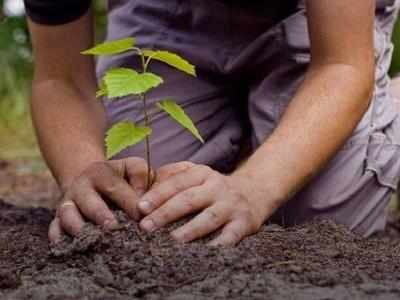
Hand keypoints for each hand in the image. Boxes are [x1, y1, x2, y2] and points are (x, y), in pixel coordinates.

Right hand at [48, 157, 150, 241]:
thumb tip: (142, 201)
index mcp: (100, 173)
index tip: (141, 215)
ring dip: (80, 229)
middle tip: (114, 228)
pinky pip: (54, 231)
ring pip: (67, 216)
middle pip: (88, 202)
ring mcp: (67, 204)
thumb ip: (141, 175)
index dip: (128, 201)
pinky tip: (74, 251)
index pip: (114, 186)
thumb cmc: (120, 177)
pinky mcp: (58, 220)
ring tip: (95, 242)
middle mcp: (80, 187)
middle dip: (101, 216)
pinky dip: (61, 241)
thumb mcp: (132, 168)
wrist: (89, 181)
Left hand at [137, 162, 273, 245]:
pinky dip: (218, 245)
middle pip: (189, 199)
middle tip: (146, 227)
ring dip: (190, 230)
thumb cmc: (214, 187)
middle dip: (166, 213)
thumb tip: (145, 185)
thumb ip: (173, 175)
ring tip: (171, 241)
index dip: (157, 195)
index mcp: (202, 174)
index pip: (177, 183)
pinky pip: (230, 236)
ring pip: (209, 218)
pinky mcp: (244, 223)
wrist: (254, 192)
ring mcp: (231, 205)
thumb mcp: (197, 173)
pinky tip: (203, 254)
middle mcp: (217, 187)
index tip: (140, 207)